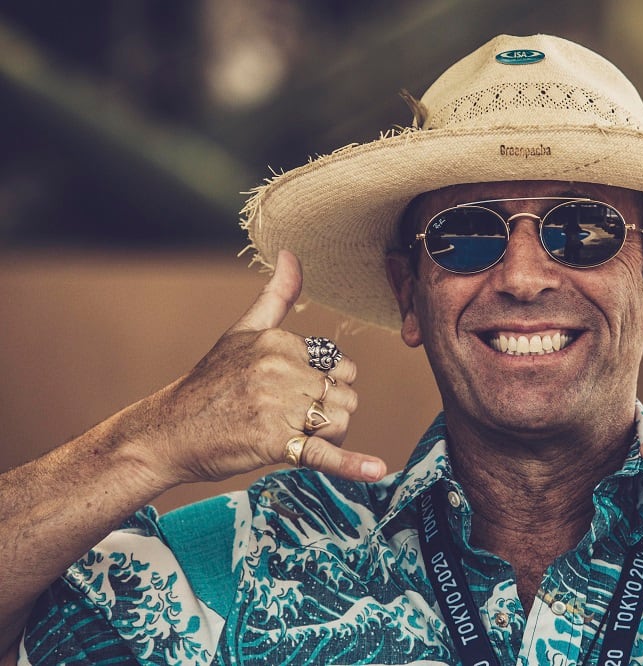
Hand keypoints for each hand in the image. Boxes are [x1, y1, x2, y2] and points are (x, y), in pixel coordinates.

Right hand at [134, 250, 385, 488]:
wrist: (167, 431)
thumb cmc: (209, 383)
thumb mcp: (242, 330)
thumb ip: (276, 295)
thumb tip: (291, 253)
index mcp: (279, 341)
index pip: (339, 364)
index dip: (328, 383)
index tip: (299, 392)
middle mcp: (280, 369)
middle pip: (345, 393)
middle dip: (330, 409)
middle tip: (296, 418)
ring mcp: (278, 405)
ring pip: (341, 419)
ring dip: (328, 434)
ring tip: (294, 435)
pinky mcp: (275, 441)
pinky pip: (324, 452)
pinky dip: (352, 464)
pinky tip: (376, 471)